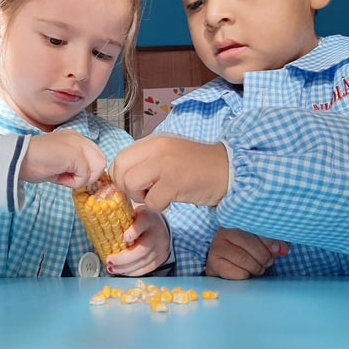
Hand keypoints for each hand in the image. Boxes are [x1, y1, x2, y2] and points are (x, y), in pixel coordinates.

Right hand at [20, 130, 105, 188]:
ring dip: (82, 179)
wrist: (18, 159)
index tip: (71, 178)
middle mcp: (79, 138)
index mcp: (74, 138)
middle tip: (70, 180)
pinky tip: (59, 178)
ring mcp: (78, 145)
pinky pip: (85, 176)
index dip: (88, 170)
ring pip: (97, 168)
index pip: (95, 155)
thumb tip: (84, 180)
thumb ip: (73, 167)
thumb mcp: (58, 163)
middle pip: (100, 161)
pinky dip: (73, 182)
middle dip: (89, 175)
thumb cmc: (33, 162)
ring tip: (64, 178)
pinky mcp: (76, 156)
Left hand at [105, 207, 169, 276]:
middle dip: (124, 258)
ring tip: (111, 268)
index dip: (134, 230)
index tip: (125, 237)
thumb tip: (99, 217)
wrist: (159, 226)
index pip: (143, 223)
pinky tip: (122, 271)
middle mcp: (157, 232)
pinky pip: (146, 268)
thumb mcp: (132, 212)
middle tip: (109, 260)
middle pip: (142, 249)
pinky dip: (132, 272)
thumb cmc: (139, 219)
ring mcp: (160, 247)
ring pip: (143, 261)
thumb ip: (120, 215)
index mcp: (148, 217)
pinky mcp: (160, 258)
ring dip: (125, 268)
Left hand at [110, 136, 229, 210]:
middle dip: (126, 188)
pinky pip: (151, 201)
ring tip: (159, 195)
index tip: (134, 186)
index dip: (120, 177)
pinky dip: (159, 206)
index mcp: (153, 142)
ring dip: (142, 197)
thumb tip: (123, 177)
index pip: (119, 158)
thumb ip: (146, 161)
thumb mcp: (168, 154)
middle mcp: (156, 149)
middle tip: (144, 193)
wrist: (229, 170)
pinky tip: (172, 200)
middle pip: (120, 171)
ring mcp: (165, 165)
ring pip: (131, 184)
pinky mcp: (175, 183)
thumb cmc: (198, 165)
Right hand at [205, 228, 288, 279]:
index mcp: (236, 221)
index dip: (268, 240)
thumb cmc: (247, 249)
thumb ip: (275, 242)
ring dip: (256, 267)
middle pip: (249, 243)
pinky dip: (246, 275)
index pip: (253, 227)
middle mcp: (223, 232)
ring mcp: (217, 247)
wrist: (226, 262)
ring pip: (244, 259)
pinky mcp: (214, 263)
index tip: (276, 249)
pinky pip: (237, 272)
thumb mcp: (262, 242)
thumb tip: (284, 249)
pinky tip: (245, 272)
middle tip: (268, 262)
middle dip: (264, 256)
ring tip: (258, 267)